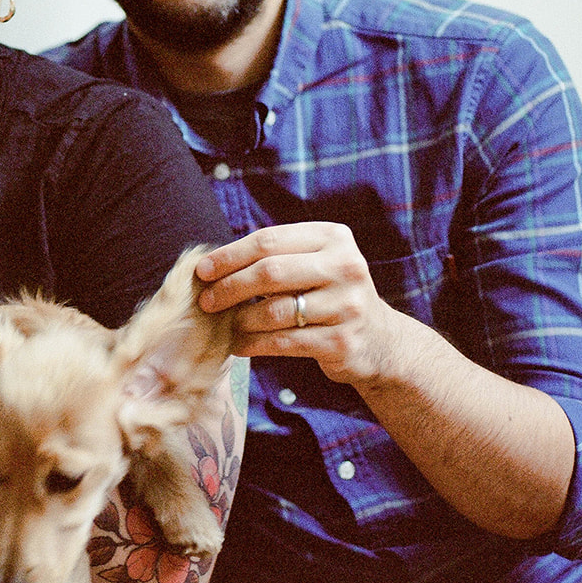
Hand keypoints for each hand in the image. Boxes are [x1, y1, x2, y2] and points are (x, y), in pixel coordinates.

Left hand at [194, 222, 403, 386]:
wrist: (379, 340)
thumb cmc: (330, 296)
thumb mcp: (315, 264)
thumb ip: (276, 257)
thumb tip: (212, 266)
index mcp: (333, 238)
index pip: (269, 240)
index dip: (229, 255)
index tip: (202, 270)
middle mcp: (345, 266)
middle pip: (270, 272)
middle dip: (230, 287)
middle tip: (207, 301)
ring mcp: (346, 305)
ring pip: (274, 311)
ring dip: (240, 320)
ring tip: (224, 324)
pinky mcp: (342, 341)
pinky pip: (283, 342)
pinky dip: (253, 344)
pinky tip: (238, 345)